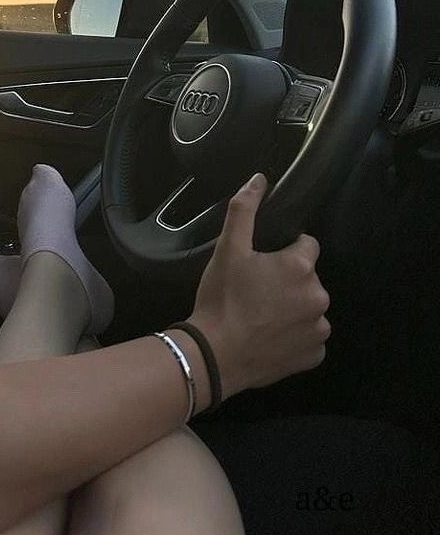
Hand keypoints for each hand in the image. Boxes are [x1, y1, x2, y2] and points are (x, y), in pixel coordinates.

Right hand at [189, 173, 329, 398]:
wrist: (215, 355)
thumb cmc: (222, 298)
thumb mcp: (228, 248)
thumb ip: (244, 209)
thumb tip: (260, 178)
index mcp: (301, 266)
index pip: (307, 244)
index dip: (285, 250)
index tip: (263, 262)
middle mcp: (319, 296)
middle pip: (308, 278)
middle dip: (289, 280)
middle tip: (257, 289)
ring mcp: (319, 329)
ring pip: (309, 307)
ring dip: (293, 308)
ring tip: (262, 315)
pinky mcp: (314, 356)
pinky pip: (310, 338)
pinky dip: (295, 336)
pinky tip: (270, 337)